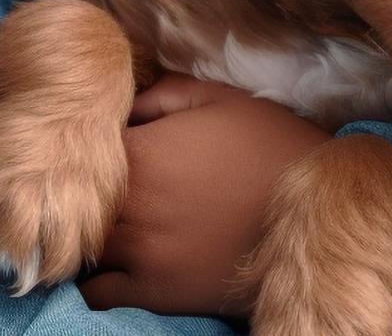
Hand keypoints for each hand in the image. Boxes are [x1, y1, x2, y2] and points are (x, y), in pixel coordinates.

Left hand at [76, 74, 333, 317]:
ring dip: (86, 236)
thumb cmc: (271, 145)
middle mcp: (130, 206)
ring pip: (80, 249)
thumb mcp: (220, 99)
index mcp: (140, 153)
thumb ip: (160, 96)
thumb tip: (125, 111)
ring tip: (107, 226)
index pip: (80, 150)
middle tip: (106, 188)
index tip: (108, 148)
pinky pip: (97, 294)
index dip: (88, 148)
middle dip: (81, 194)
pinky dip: (94, 281)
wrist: (318, 212)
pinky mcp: (157, 292)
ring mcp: (141, 253)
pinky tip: (112, 264)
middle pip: (73, 203)